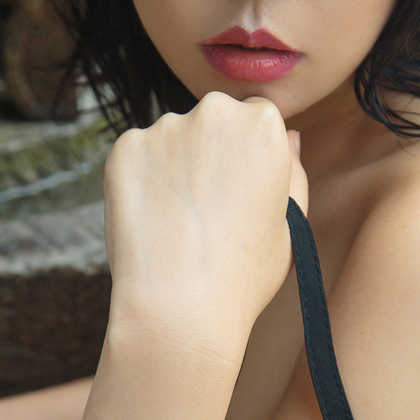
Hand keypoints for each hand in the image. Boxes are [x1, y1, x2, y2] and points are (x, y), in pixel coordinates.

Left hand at [103, 92, 307, 345]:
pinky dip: (142, 182)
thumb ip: (293, 172)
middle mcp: (215, 112)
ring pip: (172, 140)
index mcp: (264, 126)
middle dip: (210, 153)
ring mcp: (165, 128)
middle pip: (212, 121)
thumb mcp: (291, 224)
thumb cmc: (244, 274)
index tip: (239, 191)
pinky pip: (137, 158)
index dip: (247, 156)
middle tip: (208, 210)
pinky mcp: (125, 148)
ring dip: (174, 167)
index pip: (256, 117)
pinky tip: (153, 221)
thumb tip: (289, 134)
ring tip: (178, 223)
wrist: (180, 306)